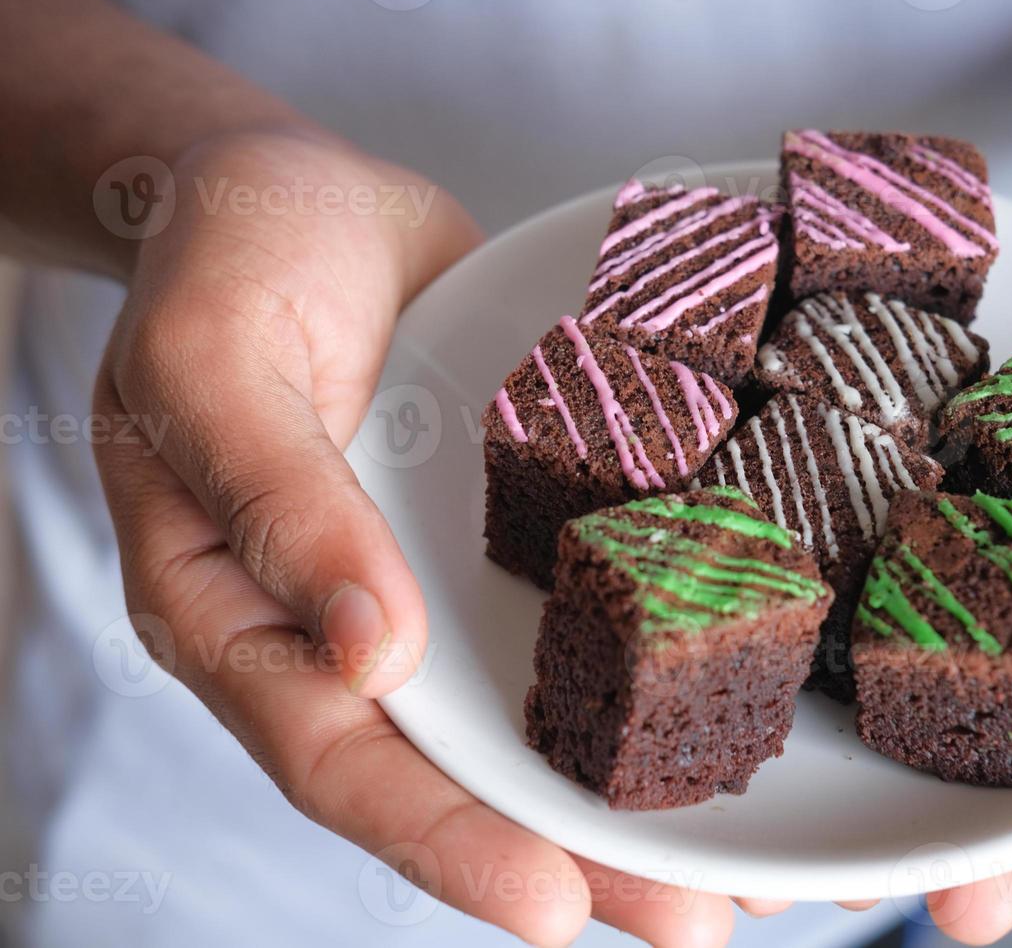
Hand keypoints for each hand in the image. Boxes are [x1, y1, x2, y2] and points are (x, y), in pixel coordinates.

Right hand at [92, 131, 742, 945]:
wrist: (302, 189)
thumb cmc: (229, 261)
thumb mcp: (219, 361)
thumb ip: (281, 503)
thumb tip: (368, 654)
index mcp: (241, 615)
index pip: (336, 757)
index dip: (441, 840)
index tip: (553, 907)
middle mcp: (347, 624)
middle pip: (453, 768)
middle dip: (571, 853)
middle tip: (694, 927)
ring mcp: (432, 581)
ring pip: (527, 708)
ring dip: (626, 787)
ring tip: (741, 869)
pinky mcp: (502, 530)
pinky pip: (573, 604)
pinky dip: (642, 660)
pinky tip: (726, 698)